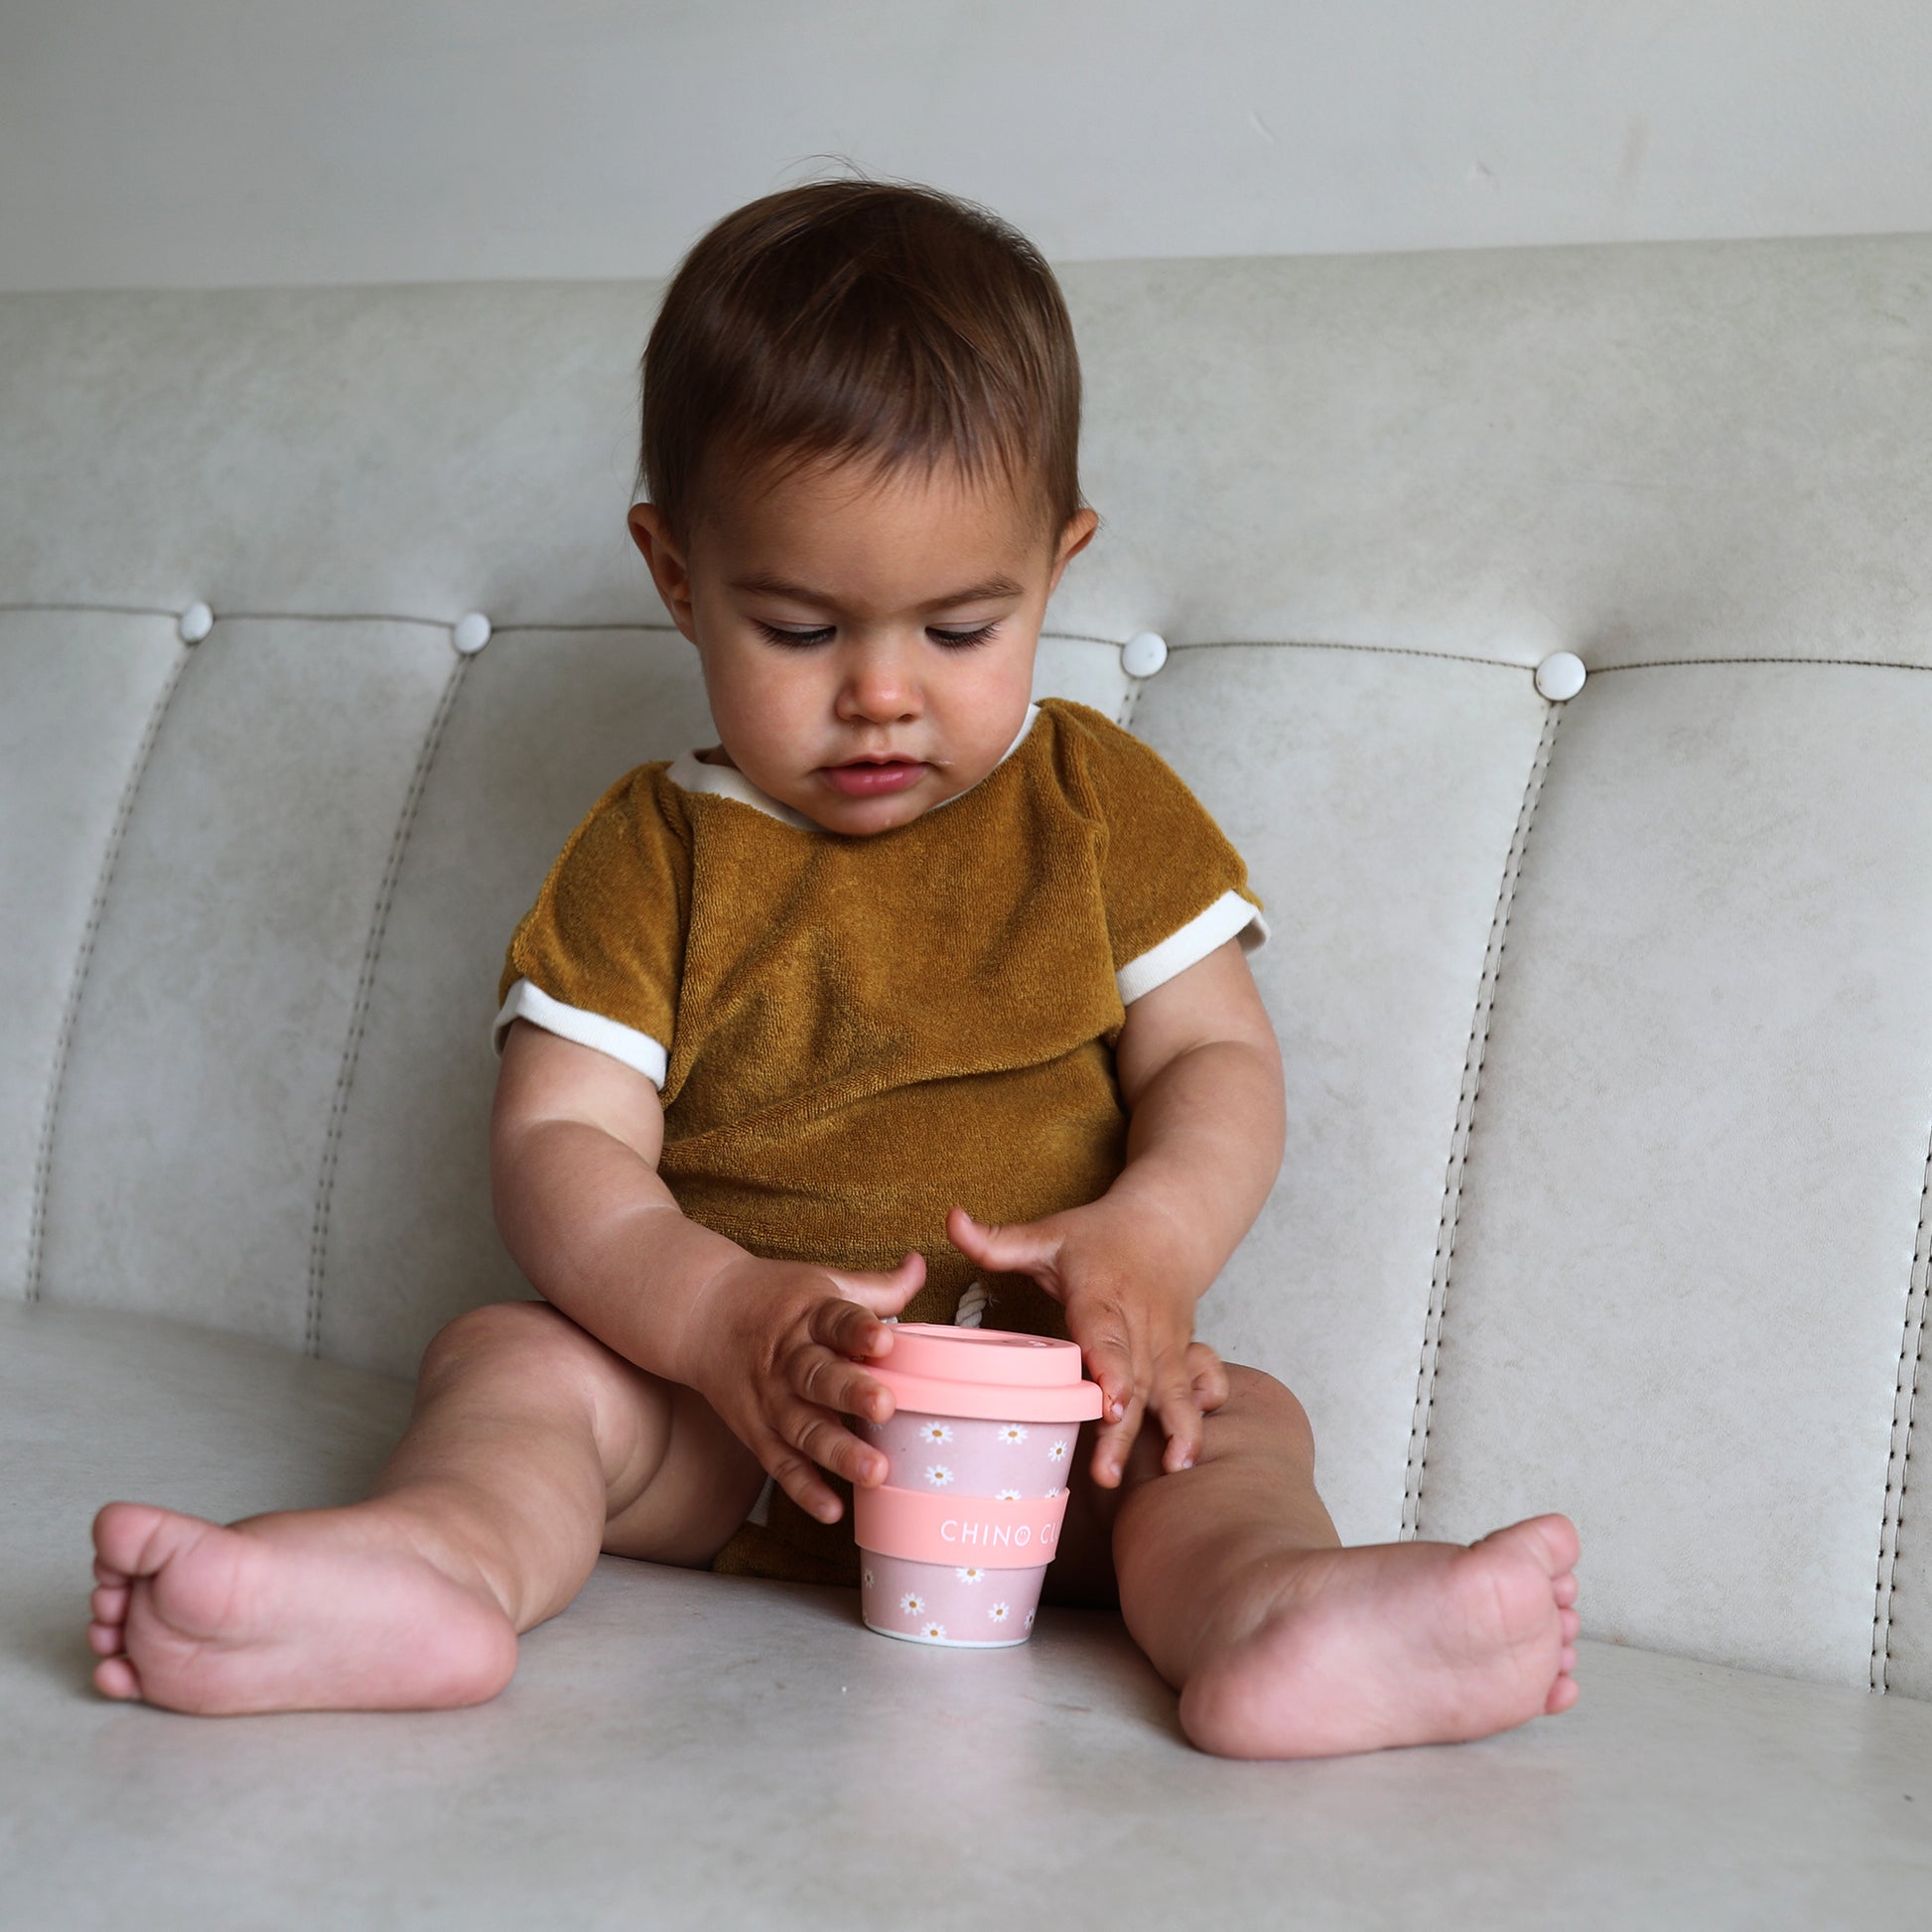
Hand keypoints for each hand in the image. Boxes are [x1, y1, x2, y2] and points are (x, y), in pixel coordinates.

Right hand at [682, 1249, 925, 1525]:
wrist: (701, 1314)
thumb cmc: (777, 1299)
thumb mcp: (823, 1283)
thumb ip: (877, 1286)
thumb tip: (921, 1264)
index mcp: (809, 1315)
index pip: (836, 1320)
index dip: (859, 1330)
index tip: (885, 1341)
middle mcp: (788, 1359)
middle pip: (818, 1377)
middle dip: (851, 1393)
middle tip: (885, 1406)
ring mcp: (770, 1399)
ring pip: (803, 1428)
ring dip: (838, 1451)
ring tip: (875, 1472)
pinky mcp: (756, 1432)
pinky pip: (780, 1465)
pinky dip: (804, 1489)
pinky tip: (832, 1510)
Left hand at [946, 1204, 1230, 1486]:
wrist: (1168, 1223)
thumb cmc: (1100, 1235)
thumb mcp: (1048, 1233)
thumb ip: (998, 1241)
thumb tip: (951, 1220)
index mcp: (1102, 1293)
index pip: (1106, 1334)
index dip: (1110, 1369)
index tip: (1109, 1404)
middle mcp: (1139, 1320)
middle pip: (1136, 1378)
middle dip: (1124, 1428)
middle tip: (1105, 1473)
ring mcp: (1167, 1339)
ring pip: (1172, 1388)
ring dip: (1175, 1428)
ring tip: (1172, 1467)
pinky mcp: (1184, 1351)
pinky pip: (1199, 1383)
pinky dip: (1202, 1413)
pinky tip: (1193, 1450)